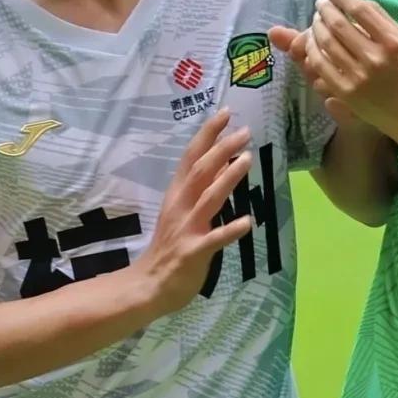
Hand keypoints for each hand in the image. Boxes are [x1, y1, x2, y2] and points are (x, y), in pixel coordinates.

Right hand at [135, 110, 253, 315]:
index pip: (191, 157)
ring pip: (208, 198)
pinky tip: (247, 222)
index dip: (207, 134)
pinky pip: (214, 240)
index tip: (225, 112)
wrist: (149, 285)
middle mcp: (180, 206)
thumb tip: (225, 160)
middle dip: (222, 149)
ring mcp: (186, 229)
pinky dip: (229, 230)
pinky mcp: (193, 252)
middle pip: (201, 171)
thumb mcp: (184, 210)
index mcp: (177, 194)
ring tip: (248, 160)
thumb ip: (203, 187)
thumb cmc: (171, 246)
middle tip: (245, 131)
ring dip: (228, 179)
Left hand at [277, 0, 397, 142]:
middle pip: (339, 24)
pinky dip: (312, 49)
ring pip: (326, 43)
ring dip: (316, 26)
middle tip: (320, 3)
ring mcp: (358, 76)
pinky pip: (320, 65)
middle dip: (324, 9)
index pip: (360, 9)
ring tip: (316, 19)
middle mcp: (375, 57)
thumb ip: (380, 18)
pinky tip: (312, 41)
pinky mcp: (345, 92)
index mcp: (392, 41)